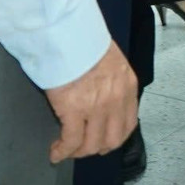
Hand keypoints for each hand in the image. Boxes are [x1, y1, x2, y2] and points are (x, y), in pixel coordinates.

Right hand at [45, 40, 137, 162]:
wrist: (69, 32)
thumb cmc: (85, 41)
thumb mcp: (112, 61)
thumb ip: (113, 82)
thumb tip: (103, 97)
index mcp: (127, 85)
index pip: (128, 124)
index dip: (114, 138)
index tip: (104, 141)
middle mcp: (116, 99)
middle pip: (112, 139)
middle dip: (97, 147)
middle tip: (84, 148)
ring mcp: (97, 106)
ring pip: (91, 144)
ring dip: (78, 151)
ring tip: (67, 149)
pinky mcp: (74, 110)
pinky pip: (71, 141)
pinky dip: (62, 151)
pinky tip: (56, 151)